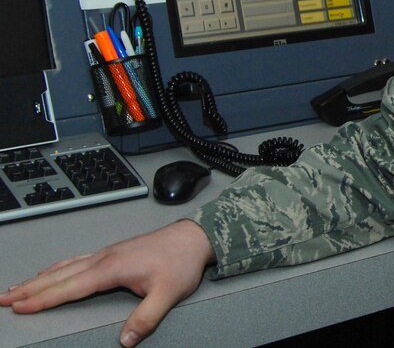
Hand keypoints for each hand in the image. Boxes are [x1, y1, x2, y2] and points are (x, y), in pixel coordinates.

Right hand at [0, 219, 214, 346]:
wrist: (194, 237)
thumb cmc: (181, 261)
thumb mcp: (168, 293)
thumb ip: (146, 318)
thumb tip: (125, 340)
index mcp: (112, 268)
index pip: (70, 287)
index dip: (43, 299)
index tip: (19, 307)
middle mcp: (104, 258)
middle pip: (59, 276)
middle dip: (29, 289)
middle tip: (3, 298)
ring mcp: (107, 253)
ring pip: (65, 266)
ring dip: (39, 278)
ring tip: (17, 288)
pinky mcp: (113, 252)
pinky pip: (76, 260)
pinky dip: (57, 268)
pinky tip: (52, 272)